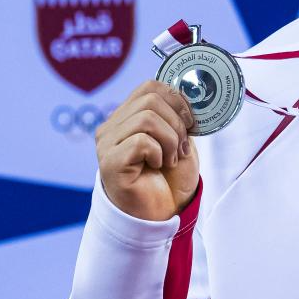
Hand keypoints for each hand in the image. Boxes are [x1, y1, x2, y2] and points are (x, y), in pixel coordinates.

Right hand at [95, 80, 198, 220]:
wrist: (164, 213)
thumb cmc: (170, 177)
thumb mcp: (180, 138)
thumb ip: (178, 115)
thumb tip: (191, 93)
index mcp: (127, 116)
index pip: (150, 86)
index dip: (178, 99)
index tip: (190, 123)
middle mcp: (111, 127)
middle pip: (151, 99)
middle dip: (177, 122)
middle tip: (181, 147)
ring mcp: (107, 145)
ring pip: (146, 118)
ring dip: (170, 139)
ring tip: (171, 158)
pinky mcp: (109, 163)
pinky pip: (141, 141)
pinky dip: (159, 152)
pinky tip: (157, 166)